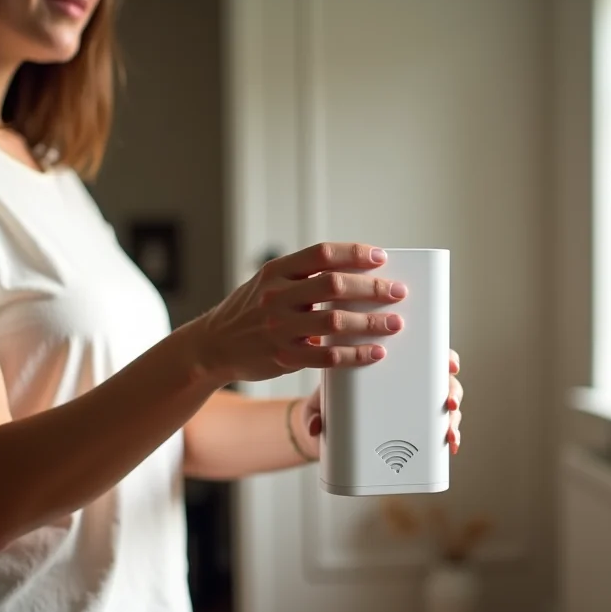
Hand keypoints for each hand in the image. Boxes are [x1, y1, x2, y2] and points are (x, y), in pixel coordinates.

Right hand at [194, 243, 407, 385]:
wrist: (212, 346)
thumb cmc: (249, 312)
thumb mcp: (267, 283)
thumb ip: (302, 277)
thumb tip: (354, 272)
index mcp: (275, 272)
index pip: (322, 254)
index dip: (355, 253)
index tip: (381, 258)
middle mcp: (277, 296)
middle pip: (334, 285)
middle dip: (372, 287)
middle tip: (397, 291)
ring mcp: (279, 328)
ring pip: (335, 321)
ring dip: (371, 322)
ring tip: (394, 323)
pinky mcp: (284, 357)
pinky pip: (328, 356)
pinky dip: (356, 353)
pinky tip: (374, 352)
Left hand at [298, 348, 463, 455]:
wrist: (324, 426)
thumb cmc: (327, 402)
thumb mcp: (320, 403)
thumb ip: (317, 413)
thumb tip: (316, 427)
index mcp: (389, 366)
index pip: (422, 353)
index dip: (442, 356)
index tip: (448, 364)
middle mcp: (405, 383)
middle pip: (440, 380)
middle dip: (452, 390)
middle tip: (450, 402)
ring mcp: (412, 404)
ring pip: (443, 405)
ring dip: (452, 417)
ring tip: (449, 432)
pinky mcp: (412, 426)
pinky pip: (435, 429)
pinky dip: (446, 436)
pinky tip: (451, 446)